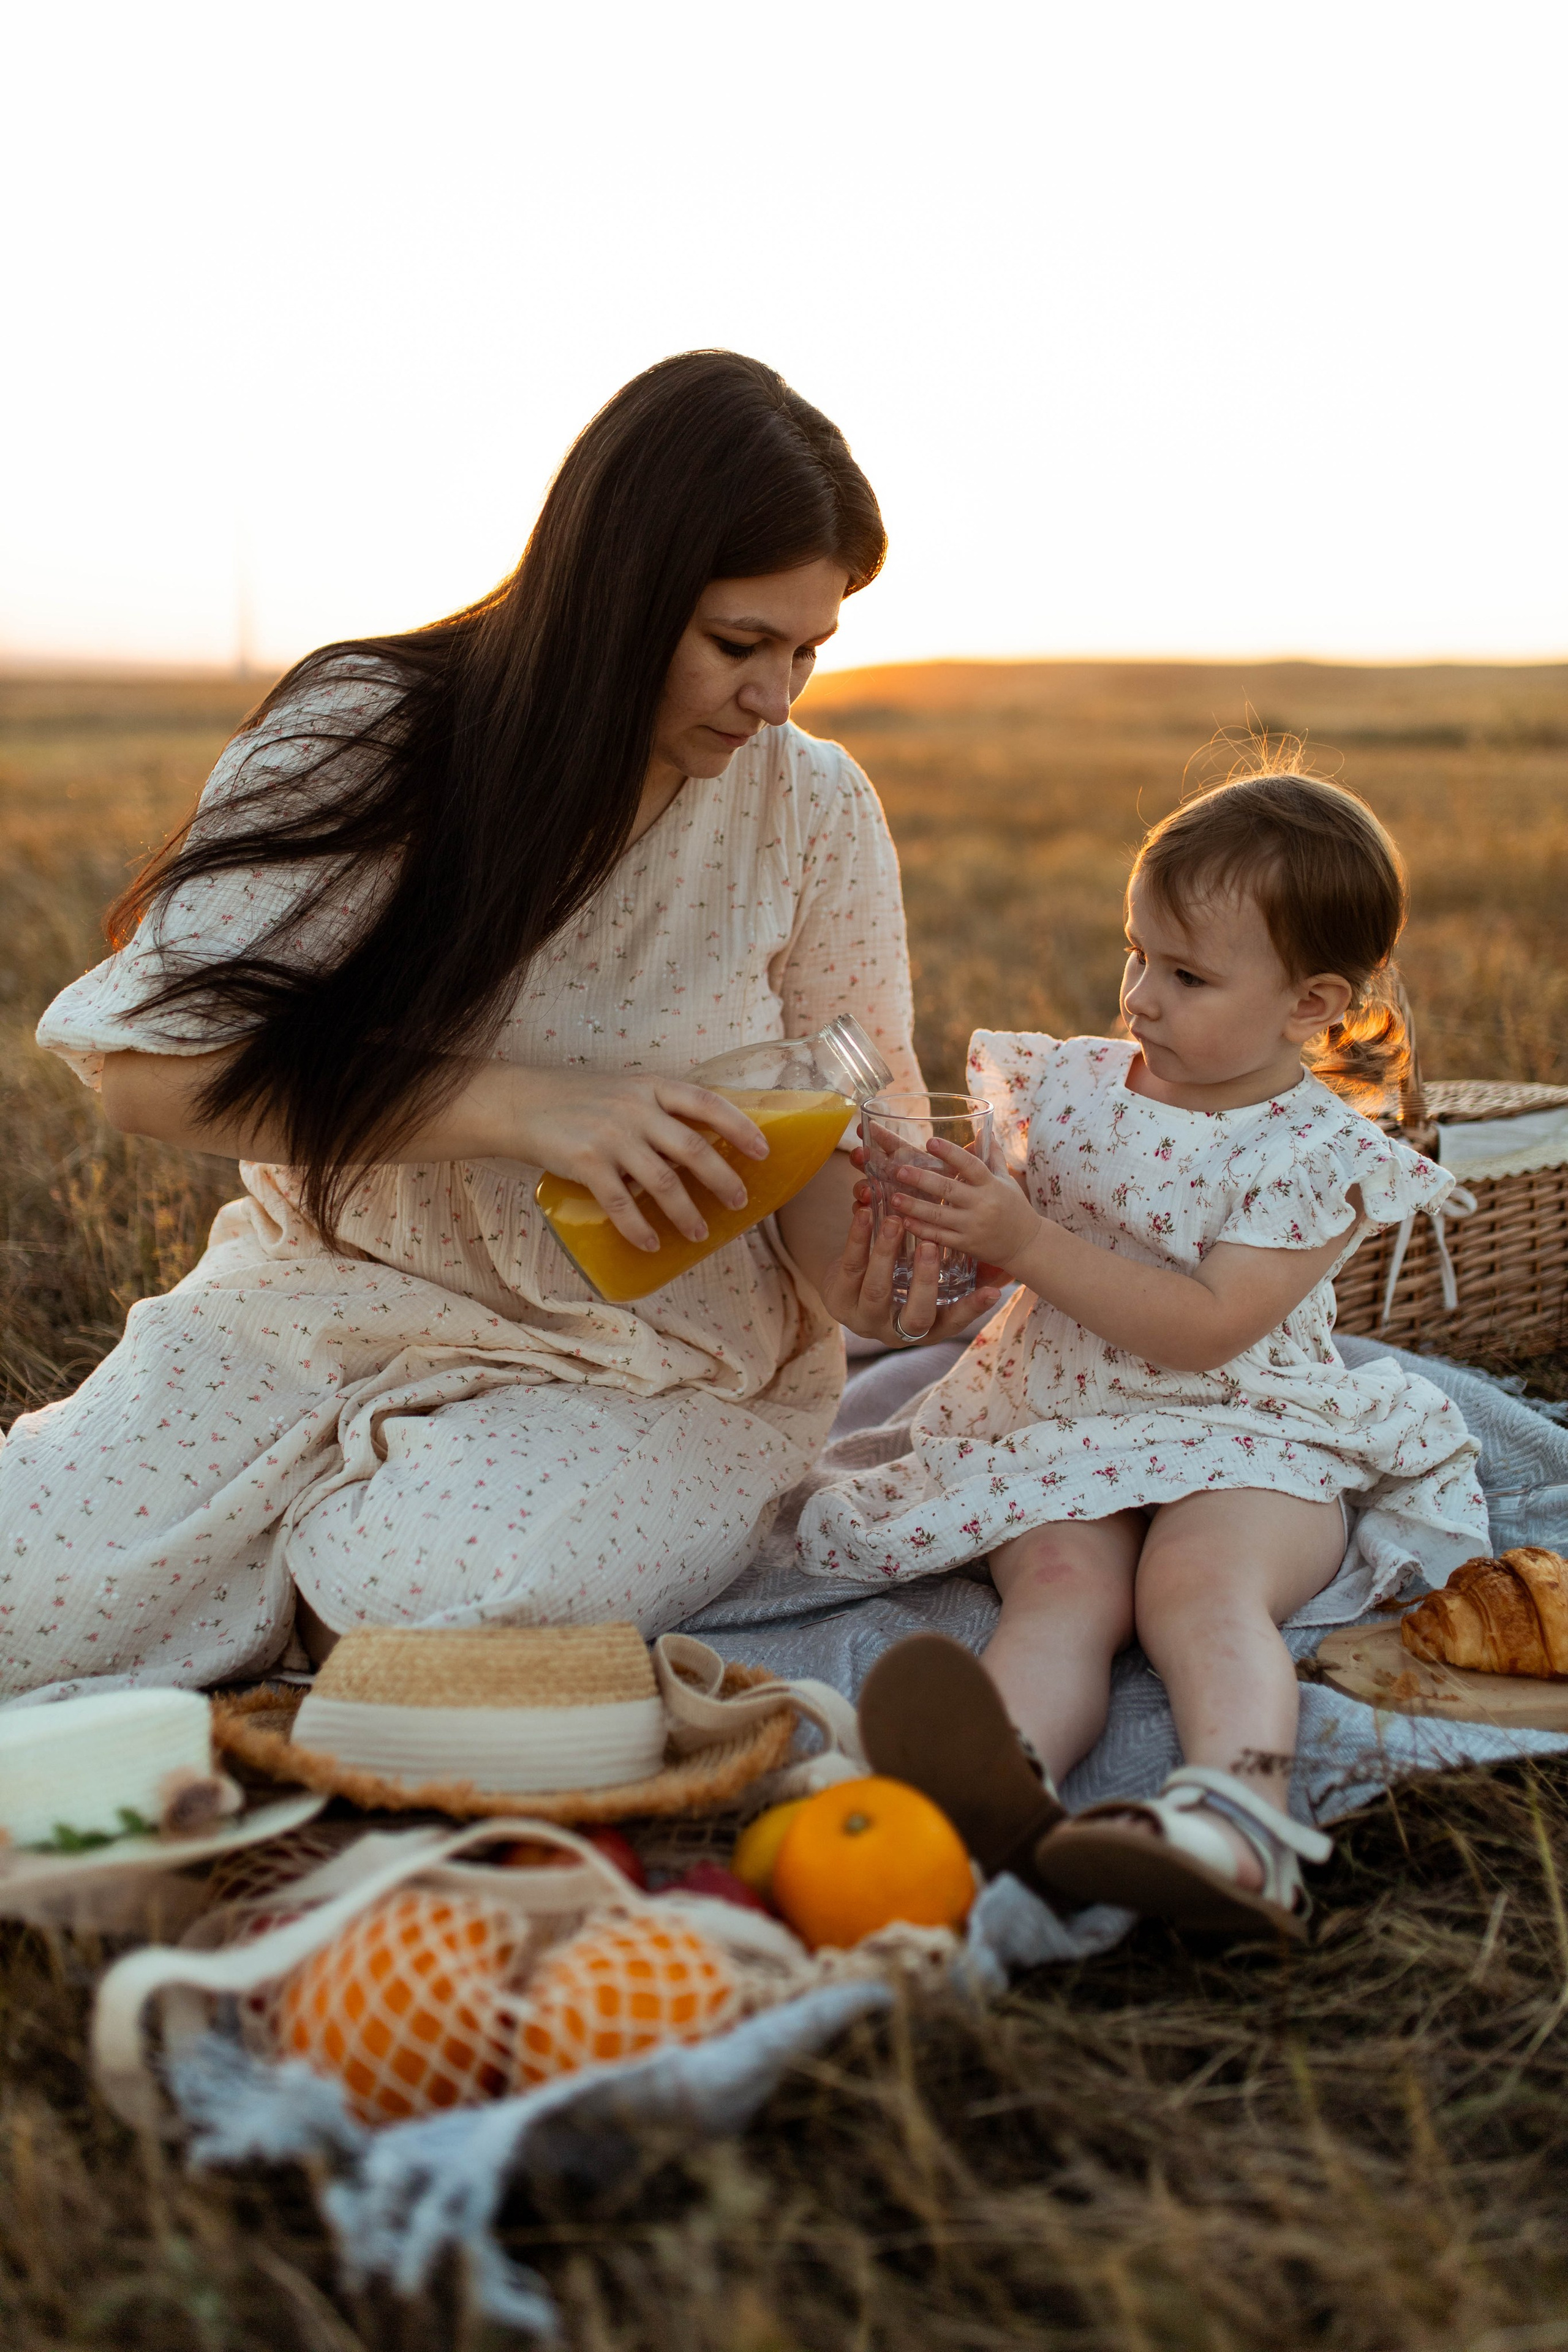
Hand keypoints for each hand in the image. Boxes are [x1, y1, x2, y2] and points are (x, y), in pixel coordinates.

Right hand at [484, 1066, 768, 1254]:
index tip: (763, 1151)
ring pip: (663, 1183)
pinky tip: (652, 1245)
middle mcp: (636, 1109)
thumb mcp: (626, 1091)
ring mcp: (611, 1136)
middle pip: (693, 1150)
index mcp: (652, 1087)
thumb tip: (703, 1147)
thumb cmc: (580, 1101)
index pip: (707, 1103)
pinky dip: (639, 1228)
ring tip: (699, 1234)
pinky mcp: (585, 1162)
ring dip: (686, 1213)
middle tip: (739, 1204)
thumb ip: (660, 1112)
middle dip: (722, 1181)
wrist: (520, 1104)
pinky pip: (620, 1203)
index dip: (740, 1127)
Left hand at [817, 1200, 1004, 1346]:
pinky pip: (849, 1267)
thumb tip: (1005, 1268)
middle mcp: (896, 1330)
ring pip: (876, 1289)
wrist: (847, 1284)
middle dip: (925, 1281)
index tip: (993, 1292)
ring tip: (897, 1221)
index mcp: (925, 1328)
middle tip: (933, 1246)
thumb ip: (963, 1274)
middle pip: (915, 1314)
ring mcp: (864, 1319)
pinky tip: (866, 1213)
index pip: (953, 1322)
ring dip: (886, 1253)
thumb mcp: (930, 1281)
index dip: (972, 1309)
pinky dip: (858, 1238)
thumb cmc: (901, 1280)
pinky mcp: (838, 1299)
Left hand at [889, 1134, 1041, 1273]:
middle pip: (949, 1189)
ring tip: (894, 1198)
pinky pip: (941, 1237)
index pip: (971, 1165)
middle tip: (899, 1170)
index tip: (931, 1142)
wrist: (1026, 1245)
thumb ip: (993, 1156)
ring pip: (940, 1215)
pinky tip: (905, 1222)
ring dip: (915, 1206)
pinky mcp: (967, 1244)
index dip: (951, 1153)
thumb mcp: (1006, 1180)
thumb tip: (984, 1130)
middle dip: (923, 1180)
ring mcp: (973, 1226)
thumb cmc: (1014, 1207)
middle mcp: (982, 1204)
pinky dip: (922, 1230)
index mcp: (991, 1185)